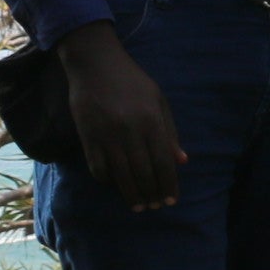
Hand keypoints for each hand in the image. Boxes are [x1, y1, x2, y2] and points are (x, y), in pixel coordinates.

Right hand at [58, 25, 184, 208]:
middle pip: (143, 173)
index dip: (168, 184)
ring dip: (132, 195)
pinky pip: (98, 167)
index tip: (171, 200)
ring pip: (121, 175)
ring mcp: (106, 135)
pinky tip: (116, 186)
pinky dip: (108, 181)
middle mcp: (130, 131)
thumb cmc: (132, 81)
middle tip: (155, 207)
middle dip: (152, 194)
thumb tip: (182, 161)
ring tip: (139, 206)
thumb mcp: (158, 100)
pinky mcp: (87, 137)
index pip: (163, 162)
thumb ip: (170, 132)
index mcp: (151, 121)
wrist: (95, 63)